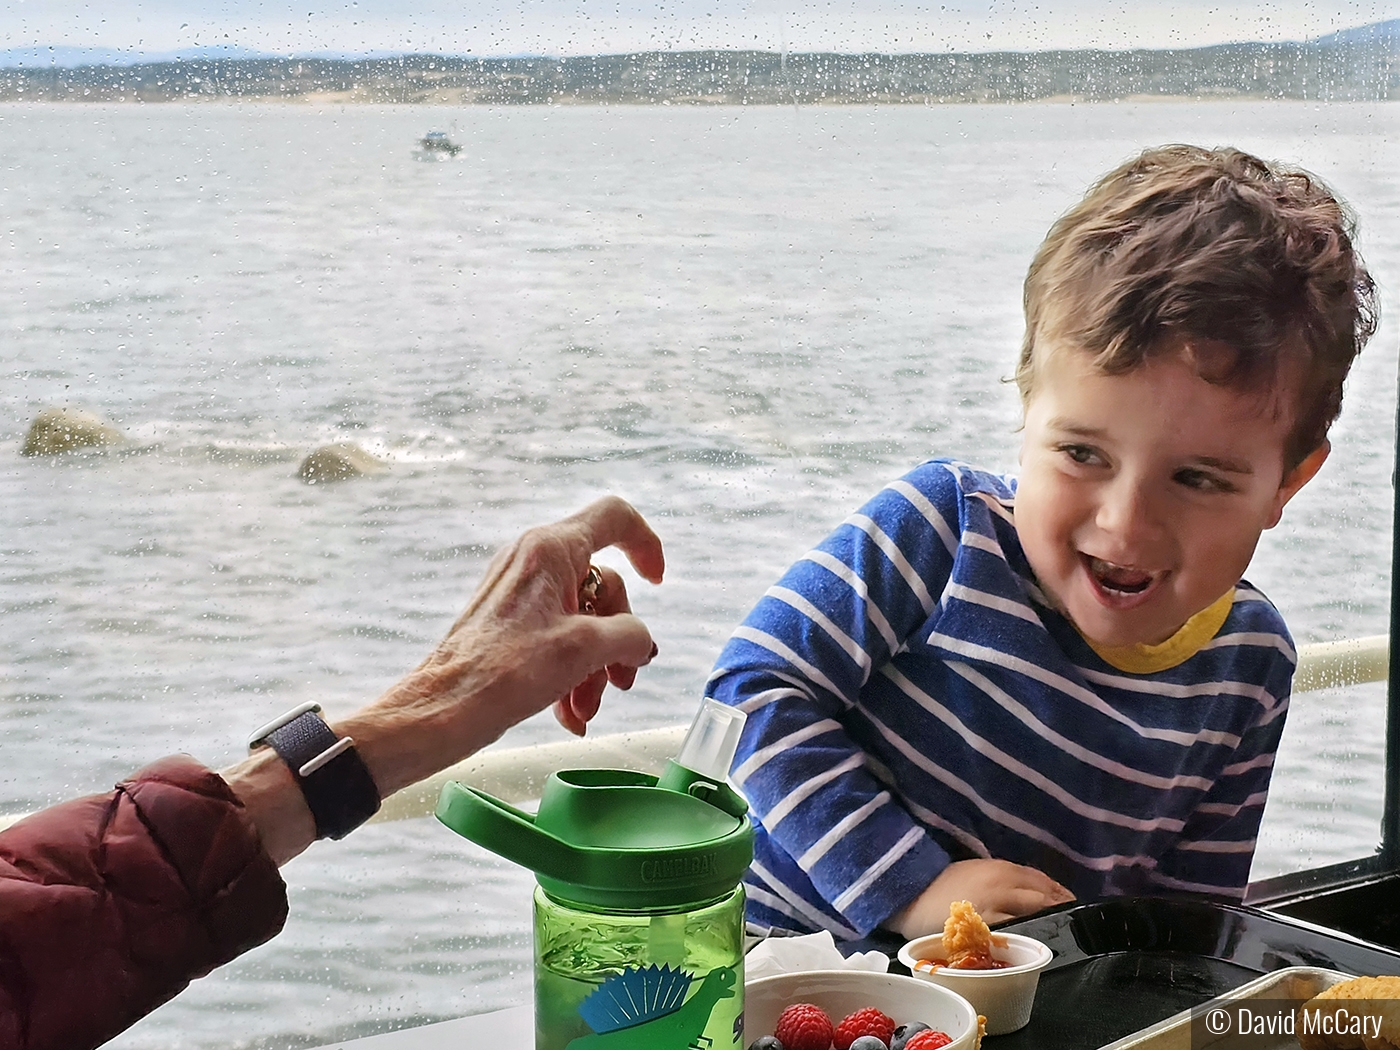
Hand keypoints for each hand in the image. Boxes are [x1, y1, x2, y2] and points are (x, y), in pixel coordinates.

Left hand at [347, 495, 664, 791]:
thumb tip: (641, 643)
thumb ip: (630, 635)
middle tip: (622, 680)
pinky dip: (570, 672)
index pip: (615, 517)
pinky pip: (557, 637)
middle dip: (619, 640)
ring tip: (587, 708)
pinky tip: (569, 713)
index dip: (645, 544)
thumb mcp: (585, 650)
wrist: (442, 709)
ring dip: (595, 667)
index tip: (656, 582)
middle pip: (605, 586)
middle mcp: (534, 560)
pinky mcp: (508, 621)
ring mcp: (519, 591)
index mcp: (552, 550)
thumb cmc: (503, 673)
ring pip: (582, 620)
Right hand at [886, 859, 1074, 936]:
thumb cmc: (938, 886)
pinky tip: (1035, 943)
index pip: (1041, 879)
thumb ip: (1000, 881)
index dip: (1061, 892)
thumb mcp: (973, 872)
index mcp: (1000, 867)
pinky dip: (1029, 934)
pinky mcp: (985, 923)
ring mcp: (995, 903)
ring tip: (1058, 933)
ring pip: (1035, 911)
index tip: (1072, 904)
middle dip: (1062, 908)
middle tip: (1071, 922)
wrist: (910, 895)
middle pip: (1044, 895)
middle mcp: (1002, 881)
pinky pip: (1016, 929)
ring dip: (1050, 921)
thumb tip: (1025, 894)